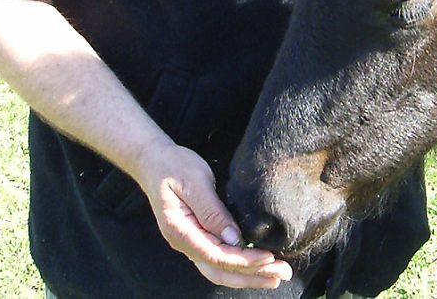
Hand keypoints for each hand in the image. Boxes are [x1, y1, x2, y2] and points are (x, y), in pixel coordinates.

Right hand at [136, 143, 292, 287]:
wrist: (154, 161)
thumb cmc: (174, 166)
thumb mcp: (195, 183)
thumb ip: (212, 212)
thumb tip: (234, 238)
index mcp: (180, 231)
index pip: (216, 256)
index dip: (244, 260)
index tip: (270, 258)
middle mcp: (184, 243)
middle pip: (220, 271)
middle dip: (252, 275)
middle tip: (282, 274)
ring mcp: (191, 242)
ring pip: (220, 269)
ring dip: (248, 275)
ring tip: (275, 276)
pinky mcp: (199, 237)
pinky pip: (219, 259)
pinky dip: (239, 266)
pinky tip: (259, 265)